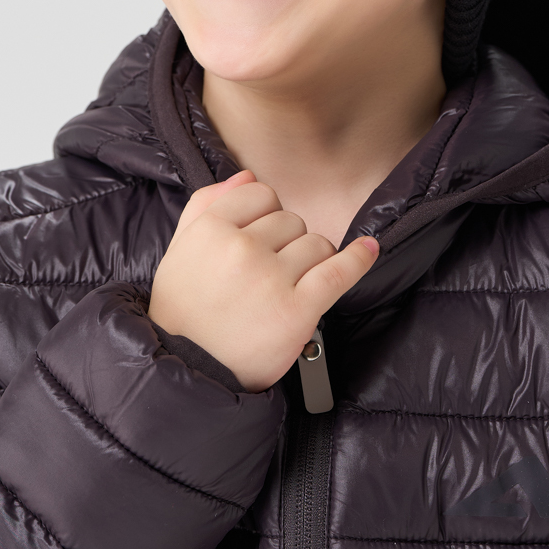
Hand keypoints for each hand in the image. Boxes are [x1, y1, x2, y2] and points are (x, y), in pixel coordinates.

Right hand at [148, 170, 378, 390]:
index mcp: (209, 229)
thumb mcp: (179, 251)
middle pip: (291, 220)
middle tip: (266, 275)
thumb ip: (206, 204)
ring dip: (311, 262)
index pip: (261, 194)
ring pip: (317, 243)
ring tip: (289, 286)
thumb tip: (247, 175)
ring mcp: (271, 278)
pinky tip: (369, 249)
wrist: (190, 373)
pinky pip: (339, 271)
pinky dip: (359, 259)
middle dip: (286, 243)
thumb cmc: (185, 312)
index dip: (264, 216)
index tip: (259, 239)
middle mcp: (241, 248)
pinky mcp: (298, 309)